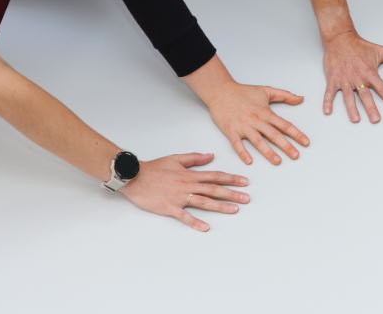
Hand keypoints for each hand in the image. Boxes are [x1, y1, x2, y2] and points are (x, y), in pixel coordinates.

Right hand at [121, 152, 249, 231]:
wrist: (135, 176)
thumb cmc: (154, 168)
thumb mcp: (176, 159)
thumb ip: (195, 158)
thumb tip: (211, 156)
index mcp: (190, 175)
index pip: (215, 176)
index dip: (232, 179)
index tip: (245, 182)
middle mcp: (188, 186)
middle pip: (214, 190)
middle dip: (232, 194)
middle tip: (247, 198)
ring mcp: (179, 197)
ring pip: (204, 202)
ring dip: (220, 206)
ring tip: (235, 210)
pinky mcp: (169, 208)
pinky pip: (184, 216)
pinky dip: (195, 222)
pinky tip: (206, 227)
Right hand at [203, 82, 309, 165]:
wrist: (221, 91)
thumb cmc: (243, 92)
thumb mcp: (266, 90)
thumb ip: (285, 95)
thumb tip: (301, 98)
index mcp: (266, 112)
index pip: (285, 125)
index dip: (297, 134)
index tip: (306, 143)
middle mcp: (256, 120)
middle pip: (274, 135)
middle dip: (286, 146)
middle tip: (296, 156)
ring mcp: (244, 126)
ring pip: (258, 141)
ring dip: (268, 152)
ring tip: (278, 161)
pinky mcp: (231, 131)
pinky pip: (237, 144)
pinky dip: (243, 152)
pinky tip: (249, 161)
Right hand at [322, 30, 382, 122]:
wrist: (340, 39)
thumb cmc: (360, 46)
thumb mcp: (381, 51)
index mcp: (370, 72)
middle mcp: (357, 78)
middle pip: (366, 96)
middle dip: (371, 108)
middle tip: (376, 120)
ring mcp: (344, 79)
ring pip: (348, 97)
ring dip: (351, 109)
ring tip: (356, 119)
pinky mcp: (333, 79)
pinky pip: (329, 93)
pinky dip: (327, 102)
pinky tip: (327, 111)